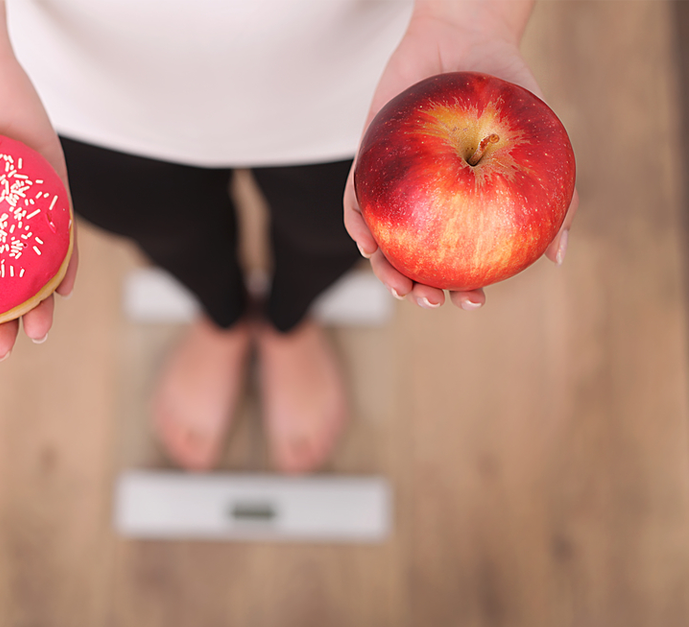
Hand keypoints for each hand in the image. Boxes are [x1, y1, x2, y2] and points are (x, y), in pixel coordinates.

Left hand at [343, 0, 578, 309]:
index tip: (473, 302)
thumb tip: (557, 257)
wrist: (467, 39)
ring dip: (384, 269)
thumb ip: (553, 198)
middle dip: (418, 292)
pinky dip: (357, 224)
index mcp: (462, 209)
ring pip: (380, 241)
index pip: (458, 262)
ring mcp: (394, 187)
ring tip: (399, 283)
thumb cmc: (507, 93)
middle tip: (431, 300)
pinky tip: (366, 240)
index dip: (462, 290)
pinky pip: (354, 202)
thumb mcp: (540, 146)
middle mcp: (426, 204)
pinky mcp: (366, 163)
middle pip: (414, 262)